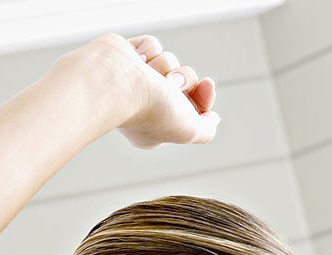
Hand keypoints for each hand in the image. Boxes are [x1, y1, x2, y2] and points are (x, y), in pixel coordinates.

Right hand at [63, 32, 220, 148]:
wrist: (119, 82)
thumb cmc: (150, 110)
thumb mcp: (189, 131)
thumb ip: (206, 130)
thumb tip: (213, 119)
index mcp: (157, 128)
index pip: (190, 109)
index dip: (203, 96)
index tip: (207, 86)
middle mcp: (146, 106)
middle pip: (183, 82)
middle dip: (183, 79)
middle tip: (170, 87)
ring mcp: (135, 82)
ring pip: (169, 62)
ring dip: (165, 66)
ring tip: (150, 75)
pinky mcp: (126, 59)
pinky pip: (151, 46)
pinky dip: (148, 51)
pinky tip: (137, 61)